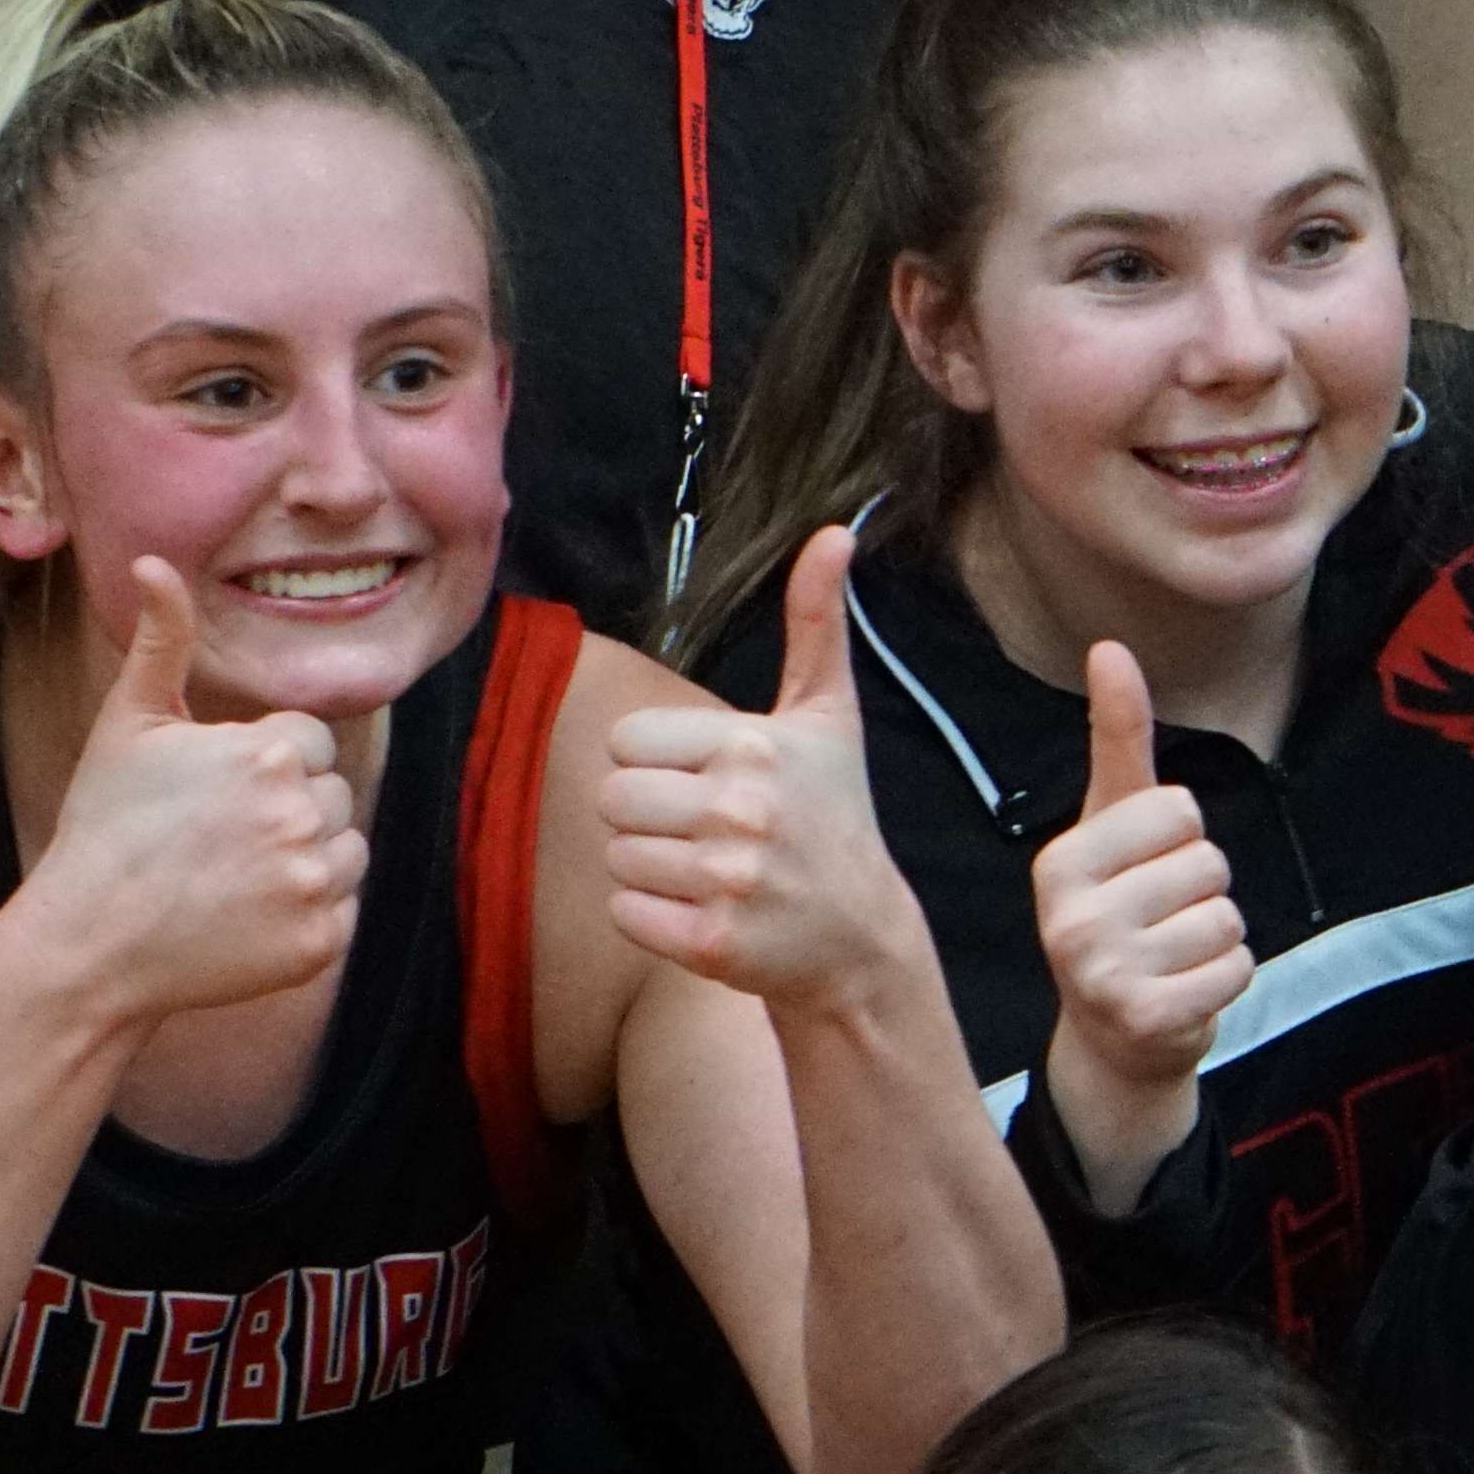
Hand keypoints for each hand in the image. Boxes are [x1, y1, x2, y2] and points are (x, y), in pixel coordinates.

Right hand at [29, 561, 361, 1025]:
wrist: (88, 944)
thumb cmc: (104, 826)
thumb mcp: (128, 724)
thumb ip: (163, 641)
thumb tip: (152, 561)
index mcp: (269, 753)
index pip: (308, 743)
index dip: (260, 766)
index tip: (209, 796)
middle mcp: (303, 815)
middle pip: (332, 797)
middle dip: (286, 812)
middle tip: (214, 841)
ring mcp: (314, 884)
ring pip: (347, 853)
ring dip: (305, 862)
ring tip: (230, 878)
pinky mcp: (321, 944)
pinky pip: (341, 914)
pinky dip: (304, 918)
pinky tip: (242, 919)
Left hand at [605, 528, 931, 1012]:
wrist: (862, 937)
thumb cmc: (834, 816)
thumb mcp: (829, 717)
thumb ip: (818, 623)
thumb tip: (835, 531)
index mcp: (753, 745)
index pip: (626, 740)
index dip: (660, 762)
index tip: (713, 782)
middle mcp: (741, 809)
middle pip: (611, 798)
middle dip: (648, 817)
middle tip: (706, 831)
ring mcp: (726, 879)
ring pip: (615, 856)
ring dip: (651, 868)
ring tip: (709, 873)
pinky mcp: (710, 942)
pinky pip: (623, 913)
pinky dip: (651, 918)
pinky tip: (703, 912)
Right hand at [1028, 639, 1247, 1203]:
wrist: (1112, 1041)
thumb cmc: (1120, 913)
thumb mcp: (1113, 824)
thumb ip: (1118, 737)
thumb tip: (1110, 646)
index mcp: (1059, 863)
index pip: (1180, 810)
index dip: (1183, 839)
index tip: (1146, 873)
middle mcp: (1068, 918)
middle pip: (1209, 864)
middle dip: (1204, 891)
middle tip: (1162, 924)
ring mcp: (1102, 974)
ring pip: (1227, 918)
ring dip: (1217, 939)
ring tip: (1172, 958)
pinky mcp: (1147, 1019)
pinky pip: (1238, 969)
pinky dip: (1229, 980)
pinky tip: (1186, 992)